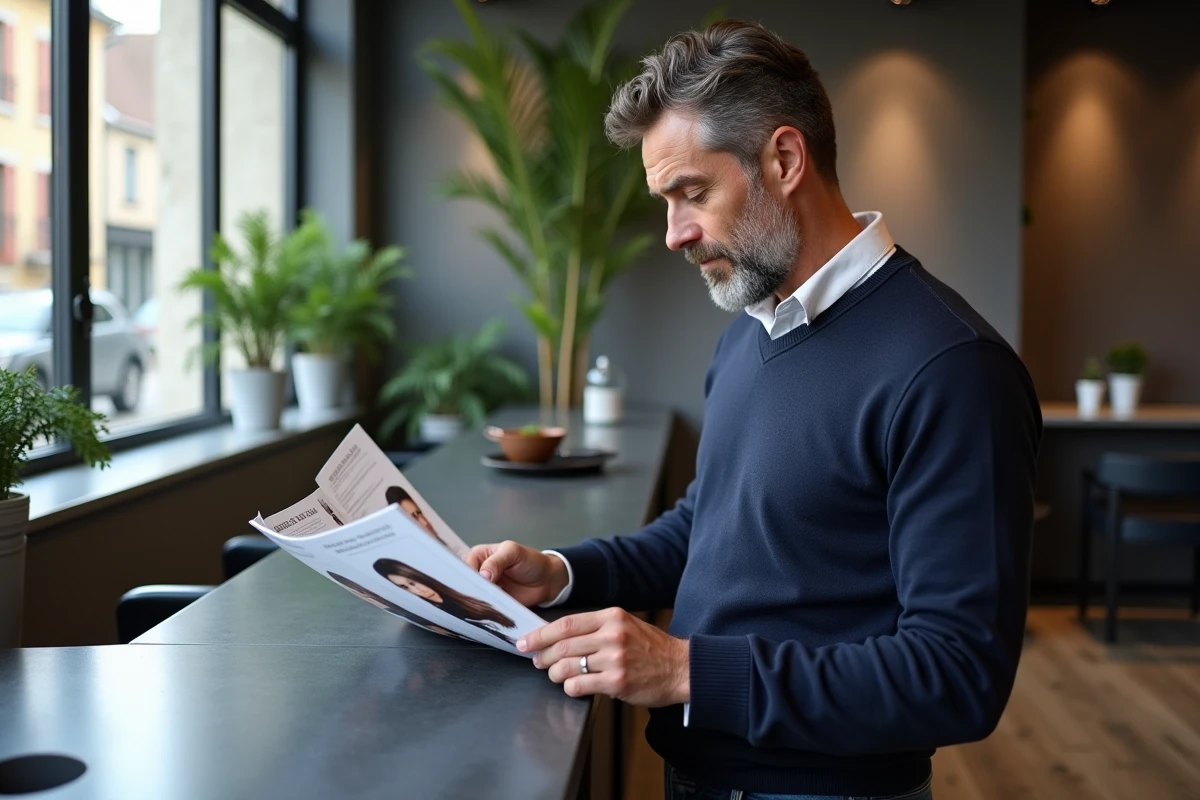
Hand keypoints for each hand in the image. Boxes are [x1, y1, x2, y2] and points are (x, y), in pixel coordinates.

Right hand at [465, 540, 568, 606]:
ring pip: (473, 597)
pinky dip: (484, 612)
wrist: (548, 580)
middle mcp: (479, 572)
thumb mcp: (513, 553)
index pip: (464, 566)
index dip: (463, 576)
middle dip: (467, 591)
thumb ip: (497, 561)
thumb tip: (483, 575)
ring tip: (474, 610)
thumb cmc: (531, 560)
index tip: (465, 586)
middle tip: (468, 600)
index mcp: (479, 556)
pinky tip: (482, 616)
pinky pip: (485, 608)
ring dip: (475, 603)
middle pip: (466, 583)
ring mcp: (485, 589)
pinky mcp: (493, 603)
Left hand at [520, 608, 688, 706]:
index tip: (527, 641)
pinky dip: (570, 688)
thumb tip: (559, 636)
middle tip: (538, 661)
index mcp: (612, 617)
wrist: (679, 668)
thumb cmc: (652, 649)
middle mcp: (612, 635)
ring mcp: (614, 659)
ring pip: (567, 666)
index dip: (541, 634)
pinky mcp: (617, 681)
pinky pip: (579, 685)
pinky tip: (574, 687)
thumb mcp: (625, 625)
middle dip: (543, 656)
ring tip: (556, 675)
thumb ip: (596, 628)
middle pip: (563, 645)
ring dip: (555, 674)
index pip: (566, 624)